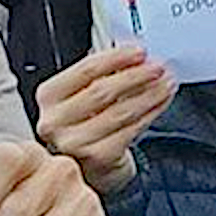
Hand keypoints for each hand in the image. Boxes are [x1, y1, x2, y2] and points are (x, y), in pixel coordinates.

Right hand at [35, 47, 175, 195]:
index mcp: (49, 95)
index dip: (116, 58)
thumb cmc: (86, 121)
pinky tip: (160, 103)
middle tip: (158, 67)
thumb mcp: (85, 93)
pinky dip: (150, 113)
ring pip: (120, 112)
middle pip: (102, 91)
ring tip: (166, 84)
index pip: (85, 70)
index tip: (140, 52)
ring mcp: (74, 143)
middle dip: (136, 76)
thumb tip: (136, 56)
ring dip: (149, 94)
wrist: (89, 164)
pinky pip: (130, 130)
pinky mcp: (96, 158)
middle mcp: (55, 121)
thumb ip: (104, 72)